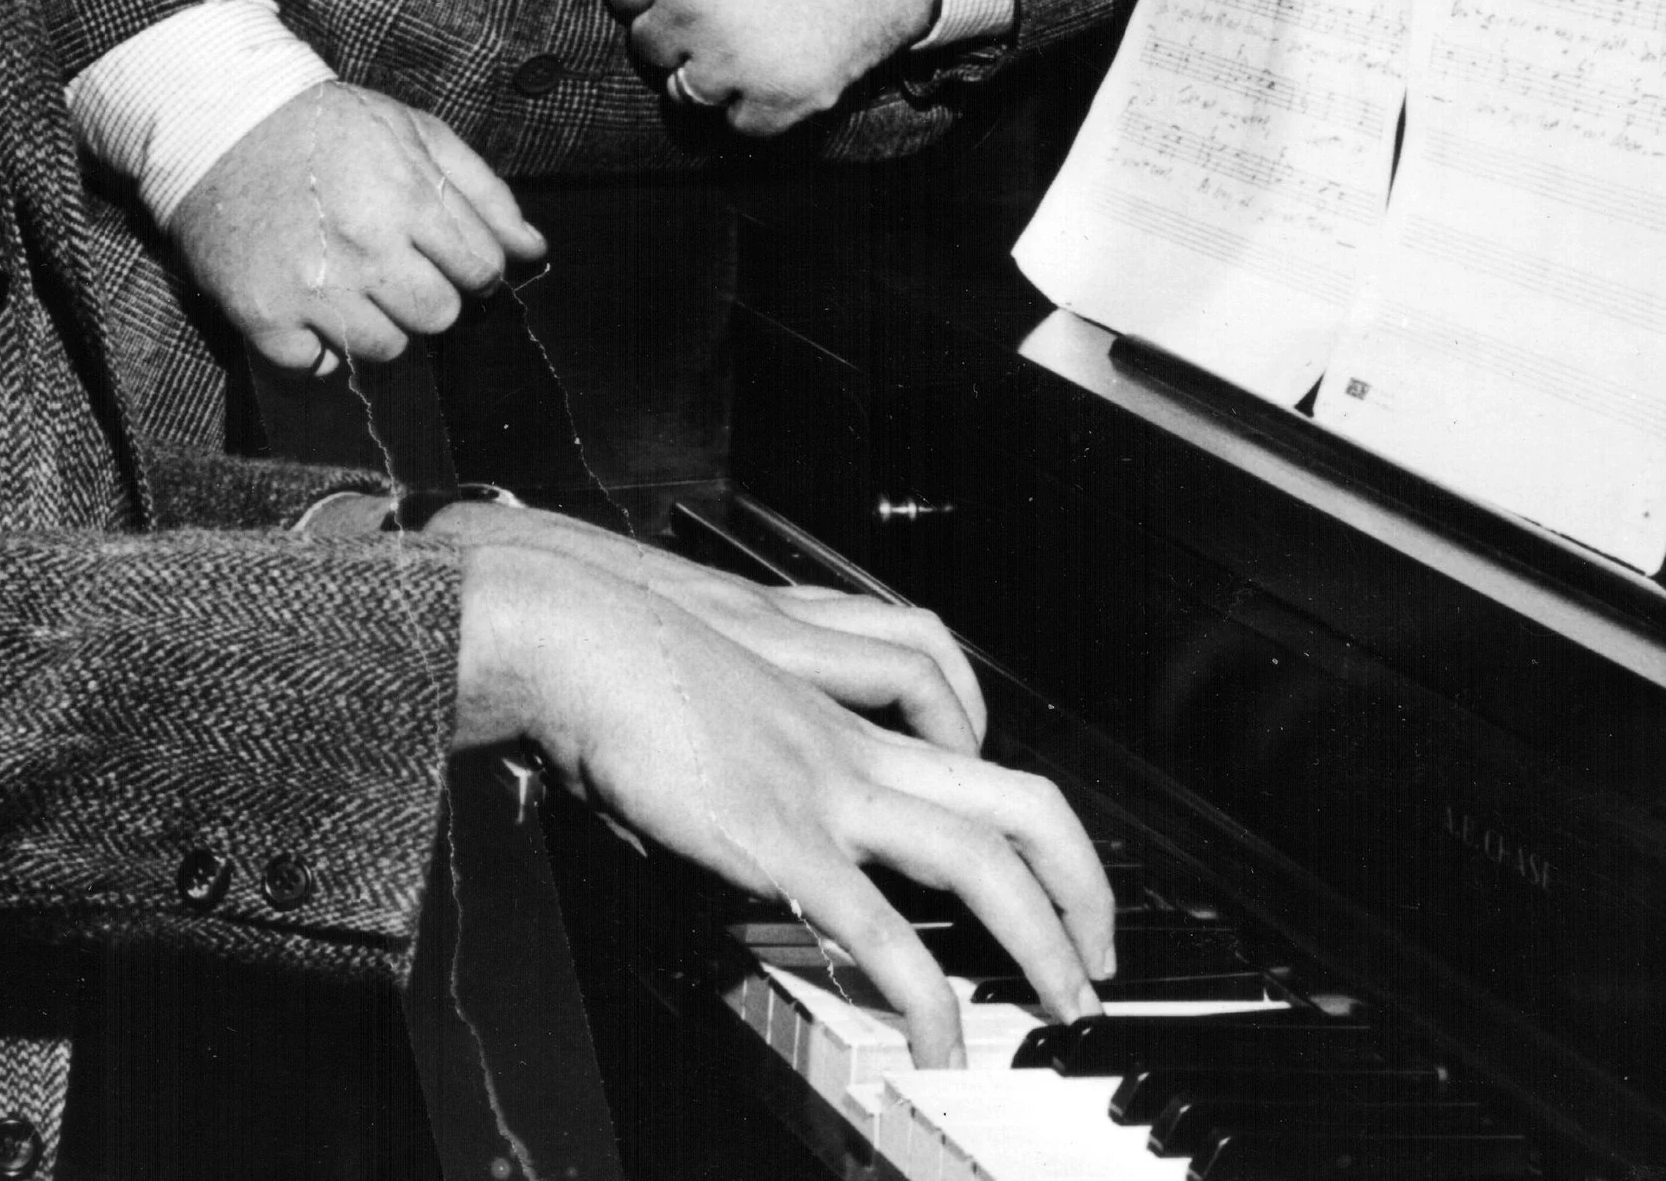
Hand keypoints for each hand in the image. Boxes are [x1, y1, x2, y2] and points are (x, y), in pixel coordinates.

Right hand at [170, 85, 544, 370]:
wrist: (219, 123)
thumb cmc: (328, 127)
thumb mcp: (414, 132)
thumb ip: (482, 191)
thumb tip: (533, 249)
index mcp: (408, 196)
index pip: (482, 270)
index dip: (472, 264)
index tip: (445, 252)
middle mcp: (364, 247)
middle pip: (439, 317)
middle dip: (429, 295)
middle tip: (396, 266)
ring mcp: (312, 287)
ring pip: (387, 350)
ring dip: (379, 324)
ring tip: (353, 282)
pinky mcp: (262, 315)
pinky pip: (316, 368)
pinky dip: (318, 348)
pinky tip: (311, 306)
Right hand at [456, 539, 1111, 1061]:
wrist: (568, 626)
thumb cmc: (615, 654)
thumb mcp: (702, 692)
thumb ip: (742, 746)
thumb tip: (749, 817)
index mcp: (833, 709)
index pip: (970, 746)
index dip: (1020, 807)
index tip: (1042, 868)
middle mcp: (851, 745)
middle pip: (1019, 798)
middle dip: (1082, 882)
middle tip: (1097, 951)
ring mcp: (824, 788)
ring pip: (982, 857)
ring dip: (1043, 937)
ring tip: (1064, 999)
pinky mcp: (779, 837)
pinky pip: (881, 928)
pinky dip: (926, 993)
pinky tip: (938, 1040)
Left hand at [583, 0, 930, 134]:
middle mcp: (692, 8)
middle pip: (646, 45)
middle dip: (680, 27)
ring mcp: (734, 59)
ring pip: (682, 91)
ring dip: (711, 71)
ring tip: (757, 32)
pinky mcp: (778, 98)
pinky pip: (736, 125)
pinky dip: (756, 105)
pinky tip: (782, 62)